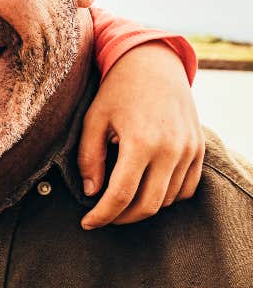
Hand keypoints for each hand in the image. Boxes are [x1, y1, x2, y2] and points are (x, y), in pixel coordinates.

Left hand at [78, 42, 204, 228]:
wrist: (154, 64)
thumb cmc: (117, 91)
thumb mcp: (94, 120)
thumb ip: (90, 158)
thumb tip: (92, 193)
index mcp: (141, 142)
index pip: (121, 195)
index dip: (102, 215)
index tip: (87, 223)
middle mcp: (171, 150)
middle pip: (148, 205)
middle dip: (121, 218)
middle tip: (102, 217)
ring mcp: (189, 150)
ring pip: (168, 199)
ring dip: (143, 207)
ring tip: (120, 200)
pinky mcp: (199, 149)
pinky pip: (187, 188)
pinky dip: (166, 196)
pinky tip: (146, 190)